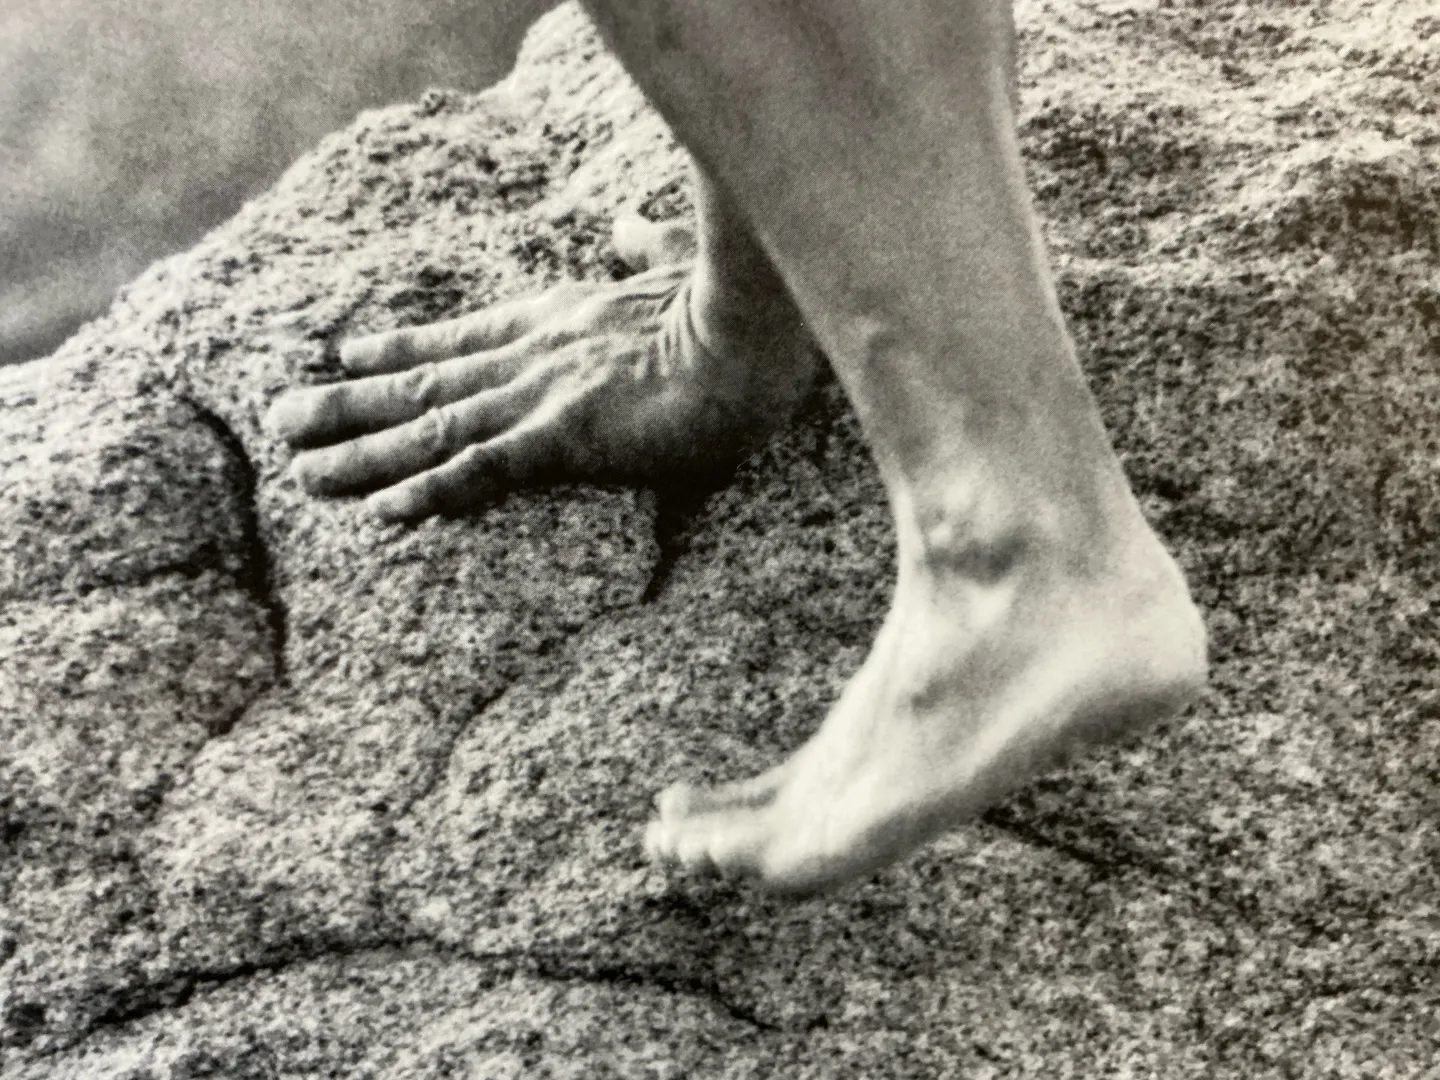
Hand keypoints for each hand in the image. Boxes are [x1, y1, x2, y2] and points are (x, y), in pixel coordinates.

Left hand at [267, 216, 815, 520]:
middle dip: (348, 405)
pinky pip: (482, 470)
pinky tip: (383, 513)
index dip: (397, 350)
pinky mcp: (561, 438)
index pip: (458, 338)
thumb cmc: (724, 308)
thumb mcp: (673, 267)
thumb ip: (644, 246)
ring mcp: (539, 397)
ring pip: (431, 428)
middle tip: (281, 422)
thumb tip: (628, 226)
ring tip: (300, 472)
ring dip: (364, 453)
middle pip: (421, 385)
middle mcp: (528, 358)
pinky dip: (430, 489)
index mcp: (553, 321)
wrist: (750, 338)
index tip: (347, 355)